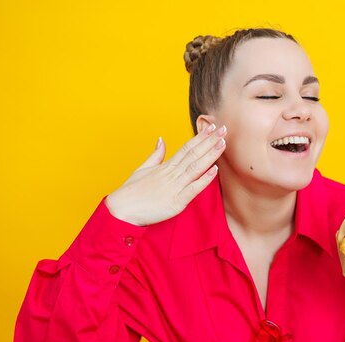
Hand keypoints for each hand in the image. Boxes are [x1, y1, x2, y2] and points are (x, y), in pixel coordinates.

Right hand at [105, 124, 226, 225]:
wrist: (120, 210)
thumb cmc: (130, 192)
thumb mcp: (142, 169)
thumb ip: (155, 155)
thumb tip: (162, 140)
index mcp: (165, 167)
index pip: (186, 148)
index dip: (200, 138)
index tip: (211, 128)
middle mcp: (171, 174)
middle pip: (193, 154)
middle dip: (209, 141)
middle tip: (223, 129)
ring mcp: (174, 187)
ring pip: (195, 167)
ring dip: (210, 155)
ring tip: (222, 143)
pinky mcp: (175, 201)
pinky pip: (192, 189)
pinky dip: (203, 179)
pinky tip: (214, 170)